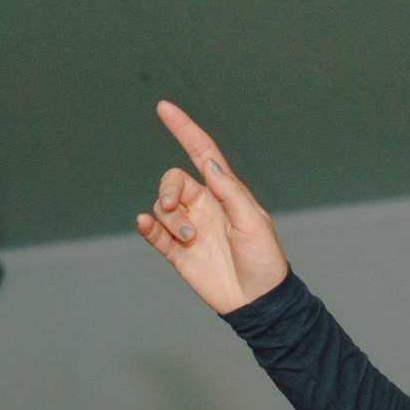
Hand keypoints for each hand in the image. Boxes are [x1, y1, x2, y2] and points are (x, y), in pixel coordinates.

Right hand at [136, 102, 290, 315]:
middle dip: (168, 188)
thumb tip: (209, 164)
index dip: (184, 129)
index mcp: (224, 193)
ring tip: (188, 238)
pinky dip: (147, 227)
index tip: (164, 108)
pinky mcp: (178, 254)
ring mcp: (189, 229)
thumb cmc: (264, 259)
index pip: (201, 153)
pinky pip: (155, 234)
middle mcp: (204, 206)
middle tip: (174, 206)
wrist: (257, 300)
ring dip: (168, 219)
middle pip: (173, 181)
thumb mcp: (253, 221)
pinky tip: (145, 224)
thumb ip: (230, 192)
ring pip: (162, 208)